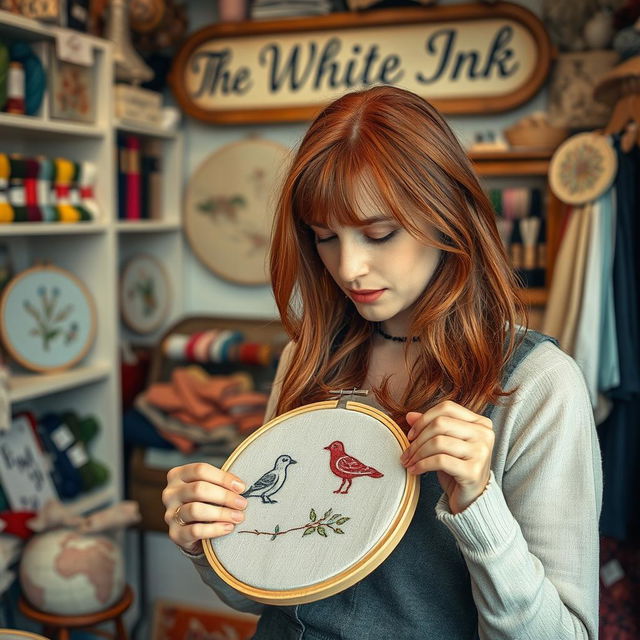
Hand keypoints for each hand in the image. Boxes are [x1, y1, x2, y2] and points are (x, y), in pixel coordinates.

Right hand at [162, 463, 247, 554]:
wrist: (194, 532)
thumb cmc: (205, 502)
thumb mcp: (209, 486)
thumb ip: (220, 483)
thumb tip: (240, 486)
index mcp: (178, 475)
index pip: (200, 470)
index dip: (223, 478)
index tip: (241, 487)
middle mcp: (170, 493)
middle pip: (198, 489)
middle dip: (224, 496)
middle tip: (242, 503)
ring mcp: (170, 514)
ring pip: (195, 510)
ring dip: (221, 513)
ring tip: (238, 516)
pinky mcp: (175, 534)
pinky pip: (195, 530)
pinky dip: (215, 529)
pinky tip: (228, 527)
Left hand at [401, 400, 493, 514]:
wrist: (471, 499)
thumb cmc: (457, 468)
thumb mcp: (444, 445)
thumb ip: (430, 427)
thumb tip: (410, 415)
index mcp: (480, 423)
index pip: (447, 408)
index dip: (424, 419)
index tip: (411, 434)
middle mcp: (484, 434)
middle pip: (441, 423)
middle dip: (418, 438)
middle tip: (406, 452)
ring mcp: (481, 452)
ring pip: (438, 442)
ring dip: (417, 453)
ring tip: (409, 462)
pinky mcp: (473, 471)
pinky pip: (440, 460)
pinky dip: (422, 464)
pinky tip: (415, 470)